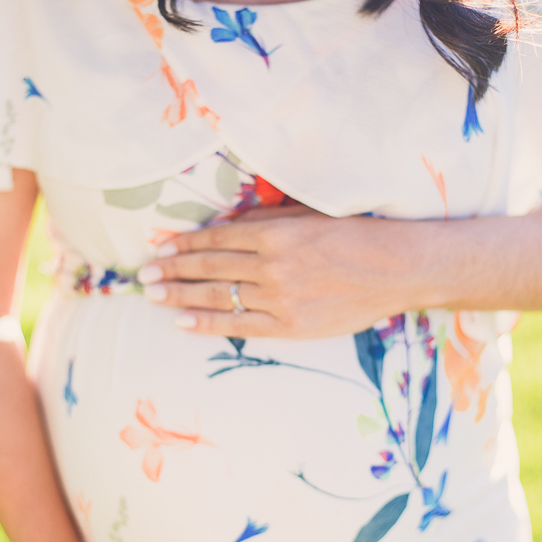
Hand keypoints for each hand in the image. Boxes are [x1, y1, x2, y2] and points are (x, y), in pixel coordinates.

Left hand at [137, 207, 408, 339]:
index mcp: (276, 233)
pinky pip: (239, 326)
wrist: (398, 269)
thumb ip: (263, 219)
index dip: (184, 244)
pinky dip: (207, 323)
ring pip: (219, 296)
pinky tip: (182, 322)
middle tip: (144, 274)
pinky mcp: (291, 326)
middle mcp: (273, 266)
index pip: (216, 239)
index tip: (160, 247)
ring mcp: (281, 298)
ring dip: (180, 295)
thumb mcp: (308, 214)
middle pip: (209, 268)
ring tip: (153, 296)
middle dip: (172, 270)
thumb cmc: (355, 234)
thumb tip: (220, 226)